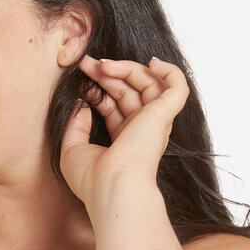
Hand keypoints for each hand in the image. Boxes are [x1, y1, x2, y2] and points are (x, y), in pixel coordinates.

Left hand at [60, 54, 188, 210]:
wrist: (113, 187)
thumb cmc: (93, 180)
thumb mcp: (72, 150)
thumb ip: (75, 125)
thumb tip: (81, 103)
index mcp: (123, 140)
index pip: (114, 105)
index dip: (99, 88)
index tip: (81, 78)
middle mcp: (141, 130)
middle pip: (129, 90)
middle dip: (107, 73)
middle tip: (86, 63)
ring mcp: (154, 122)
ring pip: (148, 83)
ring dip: (126, 67)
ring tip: (101, 64)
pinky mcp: (164, 115)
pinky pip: (177, 87)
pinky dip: (170, 71)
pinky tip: (153, 62)